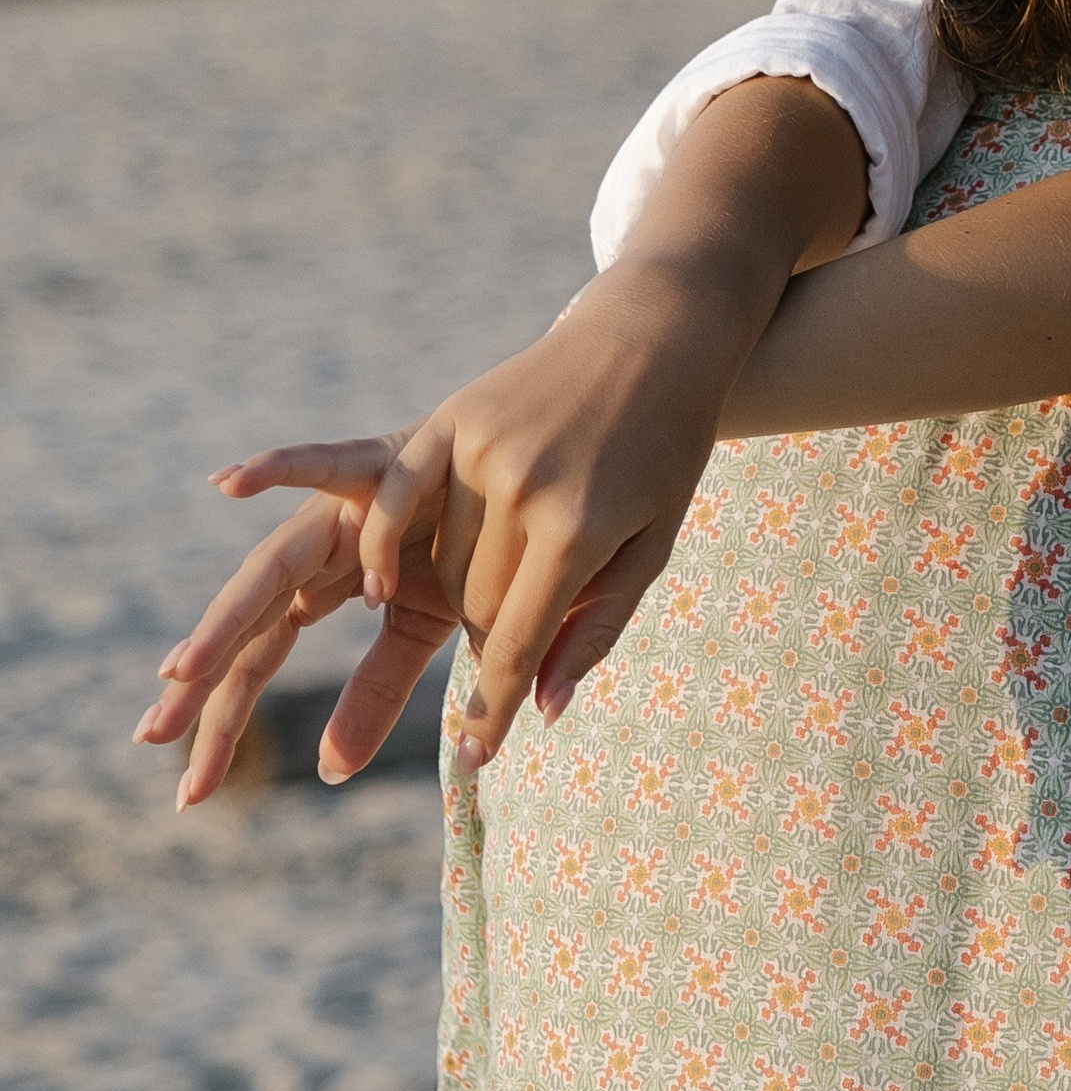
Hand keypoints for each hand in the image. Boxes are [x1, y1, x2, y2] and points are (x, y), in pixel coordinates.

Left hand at [137, 435, 461, 806]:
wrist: (533, 478)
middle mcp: (316, 547)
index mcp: (320, 585)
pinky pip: (332, 465)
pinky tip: (228, 481)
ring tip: (182, 668)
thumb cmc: (483, 543)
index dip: (221, 724)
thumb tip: (328, 775)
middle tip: (150, 737)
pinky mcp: (382, 461)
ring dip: (228, 615)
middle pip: (247, 625)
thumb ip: (374, 695)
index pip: (252, 663)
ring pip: (272, 565)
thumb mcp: (423, 634)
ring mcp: (341, 505)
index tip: (188, 793)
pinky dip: (281, 470)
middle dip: (200, 684)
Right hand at [351, 257, 751, 774]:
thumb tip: (537, 710)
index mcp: (580, 528)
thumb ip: (593, 630)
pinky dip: (386, 547)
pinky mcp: (452, 417)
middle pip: (477, 608)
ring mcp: (480, 448)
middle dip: (490, 646)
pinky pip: (395, 498)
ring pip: (441, 564)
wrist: (656, 334)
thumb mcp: (652, 545)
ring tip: (492, 601)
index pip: (517, 643)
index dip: (493, 709)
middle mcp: (523, 488)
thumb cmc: (666, 448)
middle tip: (506, 659)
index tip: (476, 757)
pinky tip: (384, 588)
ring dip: (459, 596)